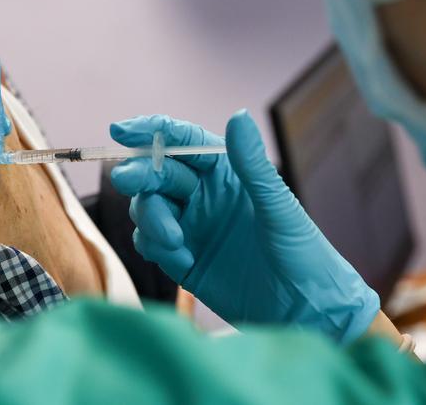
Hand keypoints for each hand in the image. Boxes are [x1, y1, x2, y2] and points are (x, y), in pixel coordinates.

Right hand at [109, 110, 378, 342]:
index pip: (183, 142)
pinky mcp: (182, 258)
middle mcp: (204, 195)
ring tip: (175, 241)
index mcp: (227, 173)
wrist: (304, 312)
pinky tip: (179, 257)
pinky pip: (149, 241)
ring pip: (148, 207)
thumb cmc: (303, 254)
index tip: (121, 129)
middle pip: (157, 173)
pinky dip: (153, 245)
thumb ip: (252, 164)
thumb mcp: (278, 207)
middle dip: (140, 173)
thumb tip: (239, 114)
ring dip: (151, 217)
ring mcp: (191, 226)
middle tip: (126, 179)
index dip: (150, 131)